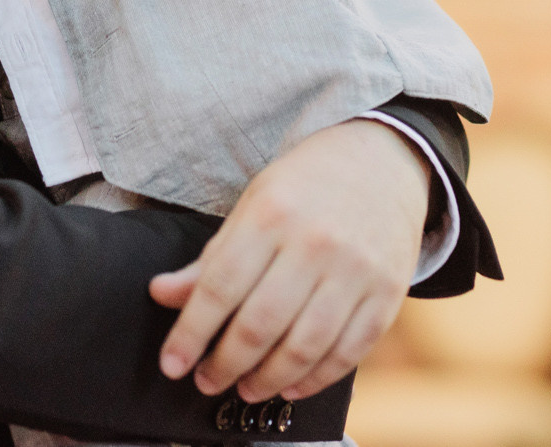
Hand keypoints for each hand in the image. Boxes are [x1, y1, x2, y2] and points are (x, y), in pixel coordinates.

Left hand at [150, 118, 428, 404]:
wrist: (381, 162)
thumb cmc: (304, 188)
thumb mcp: (251, 205)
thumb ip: (212, 257)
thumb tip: (162, 294)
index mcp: (271, 214)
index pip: (220, 286)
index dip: (191, 332)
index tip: (172, 364)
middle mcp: (315, 243)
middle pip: (261, 323)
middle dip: (226, 364)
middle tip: (206, 381)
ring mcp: (356, 271)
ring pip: (305, 346)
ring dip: (268, 379)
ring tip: (245, 388)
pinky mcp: (388, 293)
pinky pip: (349, 351)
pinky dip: (317, 379)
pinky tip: (291, 386)